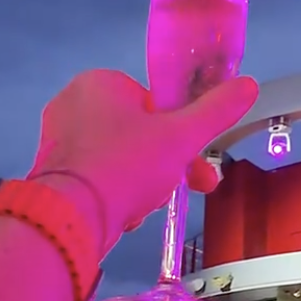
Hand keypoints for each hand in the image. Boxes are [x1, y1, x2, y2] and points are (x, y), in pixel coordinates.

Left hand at [29, 70, 258, 255]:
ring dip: (143, 183)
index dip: (178, 131)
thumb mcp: (181, 137)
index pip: (151, 102)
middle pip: (137, 133)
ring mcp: (57, 140)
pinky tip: (125, 215)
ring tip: (150, 207)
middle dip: (166, 165)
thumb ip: (216, 111)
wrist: (70, 217)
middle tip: (191, 188)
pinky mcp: (50, 175)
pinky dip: (115, 195)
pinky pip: (96, 179)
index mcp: (99, 82)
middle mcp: (72, 104)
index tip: (194, 157)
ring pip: (119, 159)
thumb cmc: (127, 166)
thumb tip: (249, 85)